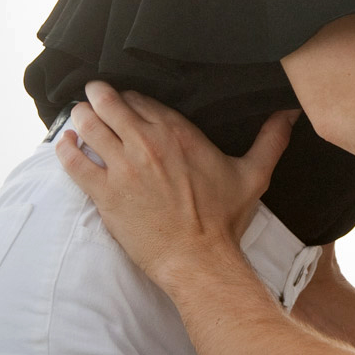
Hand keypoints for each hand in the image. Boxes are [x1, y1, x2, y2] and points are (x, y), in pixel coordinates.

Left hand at [55, 80, 294, 286]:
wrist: (199, 260)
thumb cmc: (224, 220)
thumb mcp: (254, 174)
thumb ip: (271, 139)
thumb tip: (291, 112)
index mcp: (180, 133)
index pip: (143, 99)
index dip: (130, 97)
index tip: (124, 98)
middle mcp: (149, 143)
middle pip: (111, 104)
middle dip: (97, 96)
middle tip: (91, 95)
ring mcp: (124, 167)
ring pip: (89, 125)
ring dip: (79, 116)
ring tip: (76, 115)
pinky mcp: (105, 193)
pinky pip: (74, 162)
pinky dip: (64, 149)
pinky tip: (62, 143)